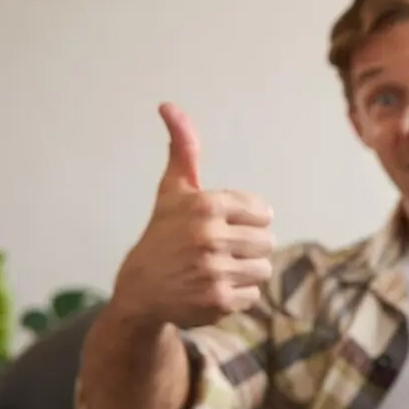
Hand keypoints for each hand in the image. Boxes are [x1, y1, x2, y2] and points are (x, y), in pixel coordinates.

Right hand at [112, 103, 274, 327]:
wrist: (140, 289)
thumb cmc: (163, 234)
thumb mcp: (173, 190)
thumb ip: (183, 149)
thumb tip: (169, 106)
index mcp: (206, 205)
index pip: (263, 212)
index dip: (248, 220)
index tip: (225, 226)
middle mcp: (209, 237)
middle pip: (268, 241)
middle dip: (248, 246)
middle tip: (221, 251)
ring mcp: (214, 271)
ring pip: (263, 268)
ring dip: (244, 271)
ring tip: (217, 269)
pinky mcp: (218, 301)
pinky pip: (253, 295)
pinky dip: (237, 295)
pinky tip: (212, 289)